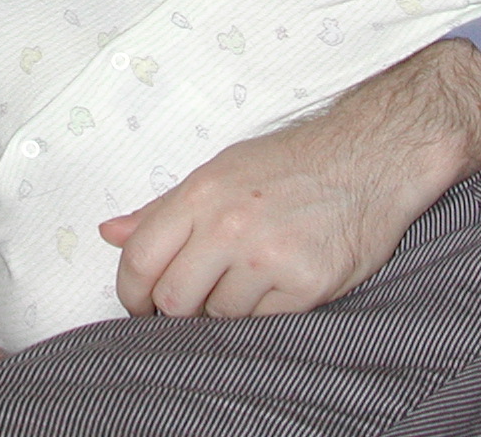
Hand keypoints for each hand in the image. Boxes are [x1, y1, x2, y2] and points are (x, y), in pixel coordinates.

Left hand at [99, 38, 480, 318]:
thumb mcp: (221, 171)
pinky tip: (278, 284)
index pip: (141, 259)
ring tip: (248, 279)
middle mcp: (230, 226)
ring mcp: (269, 258)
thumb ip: (164, 209)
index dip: (131, 292)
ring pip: (220, 317)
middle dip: (176, 310)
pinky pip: (264, 324)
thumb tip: (110, 234)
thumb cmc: (291, 163)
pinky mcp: (306, 286)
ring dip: (226, 310)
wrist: (370, 157)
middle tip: (194, 300)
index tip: (140, 303)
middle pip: (173, 301)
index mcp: (201, 193)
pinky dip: (265, 313)